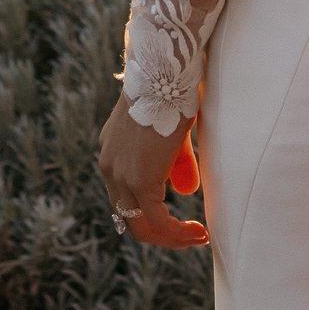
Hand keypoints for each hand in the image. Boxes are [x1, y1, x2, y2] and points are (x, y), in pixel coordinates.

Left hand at [98, 95, 208, 250]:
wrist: (165, 71)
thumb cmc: (173, 91)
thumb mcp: (172, 132)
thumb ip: (176, 163)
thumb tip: (186, 191)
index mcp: (113, 153)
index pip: (126, 198)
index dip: (154, 214)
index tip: (181, 220)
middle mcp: (109, 167)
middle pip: (129, 218)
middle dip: (163, 233)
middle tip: (192, 236)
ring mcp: (120, 175)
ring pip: (141, 225)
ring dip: (172, 237)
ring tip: (199, 237)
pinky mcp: (138, 179)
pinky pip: (157, 221)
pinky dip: (177, 233)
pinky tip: (198, 232)